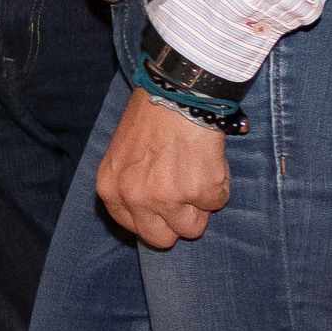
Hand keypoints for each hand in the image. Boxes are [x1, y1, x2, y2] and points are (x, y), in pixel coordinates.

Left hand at [95, 91, 231, 244]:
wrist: (178, 91)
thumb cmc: (151, 116)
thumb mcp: (122, 155)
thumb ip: (129, 185)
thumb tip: (148, 212)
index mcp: (112, 191)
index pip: (135, 229)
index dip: (154, 218)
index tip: (164, 205)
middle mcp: (136, 199)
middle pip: (162, 239)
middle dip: (176, 222)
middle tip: (185, 196)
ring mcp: (169, 198)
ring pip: (193, 227)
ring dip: (200, 205)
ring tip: (196, 172)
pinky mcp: (201, 191)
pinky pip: (218, 203)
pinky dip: (219, 185)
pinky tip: (208, 160)